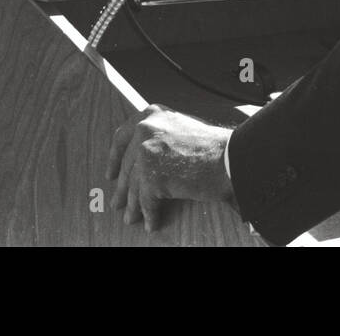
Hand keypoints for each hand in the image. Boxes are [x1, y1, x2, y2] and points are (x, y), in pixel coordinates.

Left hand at [107, 104, 234, 232]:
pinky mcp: (151, 176)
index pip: (122, 137)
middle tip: (117, 201)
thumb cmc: (213, 146)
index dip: (114, 158)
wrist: (229, 158)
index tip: (110, 173)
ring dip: (132, 205)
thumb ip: (161, 136)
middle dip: (121, 188)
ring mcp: (146, 152)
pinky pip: (146, 202)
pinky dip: (149, 215)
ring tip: (130, 217)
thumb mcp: (181, 128)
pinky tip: (150, 223)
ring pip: (133, 186)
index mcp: (151, 115)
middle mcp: (145, 130)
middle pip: (126, 166)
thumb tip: (145, 160)